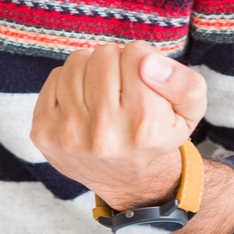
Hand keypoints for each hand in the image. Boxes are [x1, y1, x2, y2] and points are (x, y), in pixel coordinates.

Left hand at [30, 41, 208, 209]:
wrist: (126, 180)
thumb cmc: (157, 135)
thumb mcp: (189, 112)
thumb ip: (184, 82)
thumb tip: (146, 61)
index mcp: (145, 126)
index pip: (136, 54)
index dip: (142, 61)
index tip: (144, 83)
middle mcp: (105, 134)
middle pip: (104, 54)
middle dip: (116, 63)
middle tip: (122, 89)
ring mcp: (69, 135)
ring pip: (77, 61)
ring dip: (92, 70)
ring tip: (103, 94)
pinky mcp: (43, 133)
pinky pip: (55, 76)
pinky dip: (70, 82)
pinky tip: (82, 104)